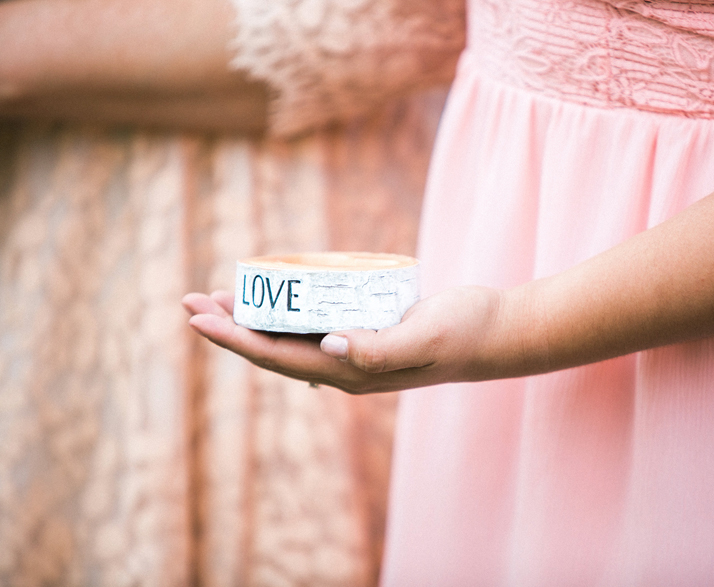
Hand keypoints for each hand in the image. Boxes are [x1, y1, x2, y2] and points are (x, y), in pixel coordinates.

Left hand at [182, 286, 504, 393]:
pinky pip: (315, 321)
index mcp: (352, 371)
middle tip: (191, 300)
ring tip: (221, 296)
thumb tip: (329, 345)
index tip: (198, 317)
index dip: (234, 338)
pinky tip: (277, 292)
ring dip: (253, 317)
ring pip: (290, 335)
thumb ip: (380, 347)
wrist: (494, 332)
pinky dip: (287, 307)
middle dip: (230, 326)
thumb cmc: (464, 333)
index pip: (278, 357)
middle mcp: (345, 365)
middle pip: (273, 348)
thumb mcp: (425, 338)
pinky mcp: (366, 330)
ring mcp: (355, 349)